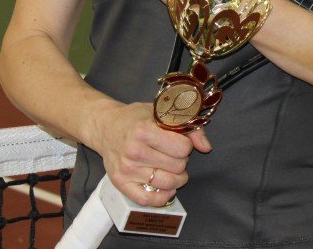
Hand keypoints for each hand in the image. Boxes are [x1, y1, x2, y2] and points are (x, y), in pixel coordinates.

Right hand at [90, 101, 211, 205]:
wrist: (105, 126)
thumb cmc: (135, 118)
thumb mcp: (160, 112)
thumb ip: (188, 127)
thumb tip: (206, 147)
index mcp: (144, 130)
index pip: (182, 148)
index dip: (186, 144)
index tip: (180, 141)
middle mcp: (134, 151)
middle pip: (177, 166)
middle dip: (181, 161)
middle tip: (172, 154)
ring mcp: (127, 169)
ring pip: (168, 184)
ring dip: (176, 179)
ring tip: (172, 169)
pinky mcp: (121, 183)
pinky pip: (147, 200)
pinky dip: (162, 197)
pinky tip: (166, 187)